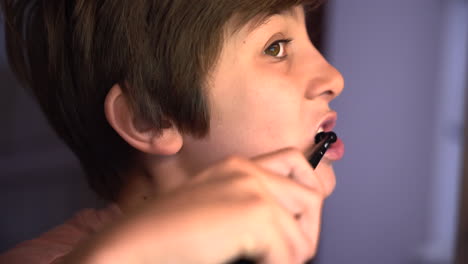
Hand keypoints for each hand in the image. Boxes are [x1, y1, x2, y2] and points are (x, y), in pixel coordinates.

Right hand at [63, 148, 329, 263]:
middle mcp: (248, 171)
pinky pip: (288, 256)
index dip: (307, 192)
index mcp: (237, 167)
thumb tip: (289, 231)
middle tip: (281, 255)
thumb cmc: (164, 237)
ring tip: (260, 260)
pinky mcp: (254, 214)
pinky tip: (243, 261)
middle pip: (313, 198)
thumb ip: (247, 208)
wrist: (130, 246)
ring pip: (304, 234)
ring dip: (289, 257)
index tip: (300, 222)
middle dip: (305, 233)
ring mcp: (252, 190)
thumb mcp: (213, 208)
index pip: (296, 162)